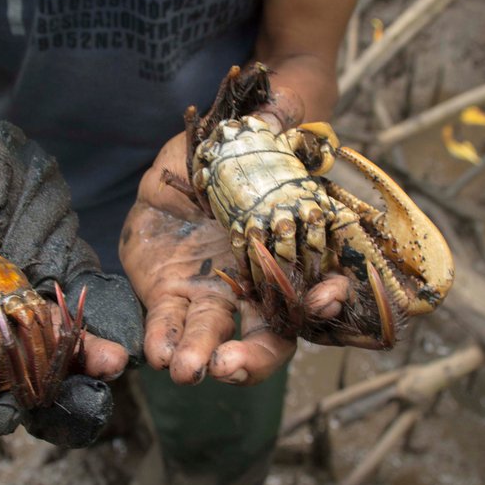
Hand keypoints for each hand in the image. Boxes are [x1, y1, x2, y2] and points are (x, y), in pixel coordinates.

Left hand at [120, 85, 346, 385]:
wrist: (196, 156)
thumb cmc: (243, 147)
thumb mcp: (262, 136)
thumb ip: (276, 132)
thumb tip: (280, 114)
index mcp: (291, 254)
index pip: (317, 289)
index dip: (326, 299)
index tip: (322, 300)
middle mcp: (257, 285)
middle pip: (267, 337)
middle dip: (251, 358)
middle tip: (229, 365)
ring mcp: (214, 294)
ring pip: (215, 339)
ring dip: (202, 357)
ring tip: (186, 369)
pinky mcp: (171, 292)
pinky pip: (169, 323)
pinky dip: (164, 339)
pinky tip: (158, 352)